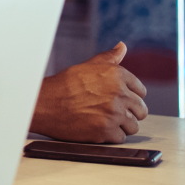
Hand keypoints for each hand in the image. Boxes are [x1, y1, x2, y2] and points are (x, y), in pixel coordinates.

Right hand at [32, 43, 148, 142]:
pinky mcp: (106, 131)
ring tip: (102, 119)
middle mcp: (119, 93)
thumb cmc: (63, 85)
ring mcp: (114, 114)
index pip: (141, 91)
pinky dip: (110, 136)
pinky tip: (96, 127)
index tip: (117, 99)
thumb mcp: (87, 66)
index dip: (129, 96)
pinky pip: (120, 138)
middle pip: (141, 110)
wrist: (43, 104)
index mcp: (117, 75)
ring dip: (121, 125)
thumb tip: (122, 47)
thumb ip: (109, 58)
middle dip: (128, 112)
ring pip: (133, 126)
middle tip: (109, 111)